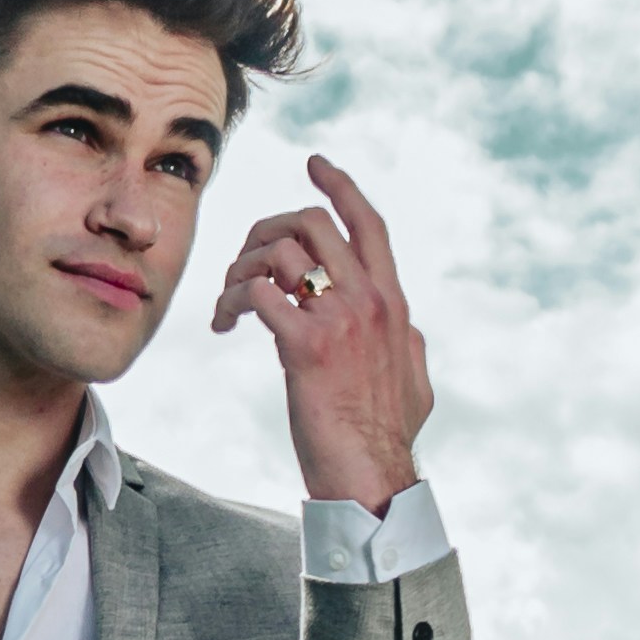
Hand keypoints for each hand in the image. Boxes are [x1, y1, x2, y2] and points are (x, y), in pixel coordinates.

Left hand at [210, 153, 431, 509]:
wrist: (372, 476)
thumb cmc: (388, 439)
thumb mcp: (417, 380)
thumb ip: (410, 345)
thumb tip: (409, 330)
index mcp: (393, 302)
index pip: (368, 223)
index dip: (339, 186)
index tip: (314, 163)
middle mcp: (369, 299)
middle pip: (312, 222)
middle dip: (265, 228)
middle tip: (244, 258)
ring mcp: (339, 319)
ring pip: (278, 251)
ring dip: (240, 268)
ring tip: (228, 302)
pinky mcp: (305, 345)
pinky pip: (256, 294)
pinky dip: (230, 301)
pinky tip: (223, 324)